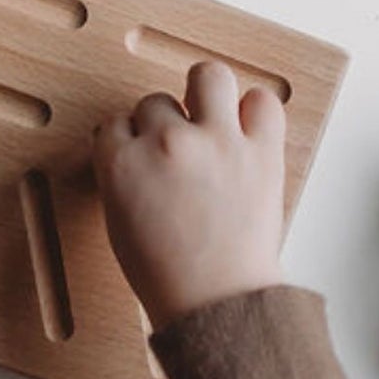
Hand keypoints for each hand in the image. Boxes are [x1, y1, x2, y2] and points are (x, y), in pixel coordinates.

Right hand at [93, 60, 286, 330]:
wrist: (215, 302)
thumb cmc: (166, 274)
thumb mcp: (119, 221)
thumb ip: (123, 174)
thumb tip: (137, 144)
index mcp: (122, 163)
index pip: (115, 122)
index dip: (130, 138)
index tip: (141, 154)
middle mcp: (167, 143)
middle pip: (156, 101)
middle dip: (165, 124)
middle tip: (177, 151)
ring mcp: (217, 141)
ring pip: (208, 76)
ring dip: (206, 92)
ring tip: (210, 115)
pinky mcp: (261, 150)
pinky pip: (263, 101)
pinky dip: (257, 110)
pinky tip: (247, 128)